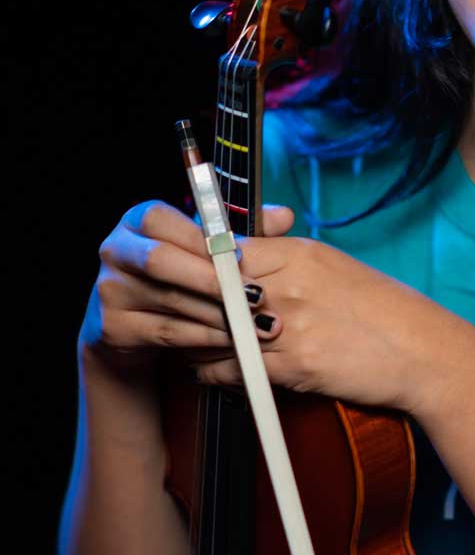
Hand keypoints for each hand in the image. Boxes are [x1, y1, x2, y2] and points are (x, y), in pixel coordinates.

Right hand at [83, 200, 291, 374]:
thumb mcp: (209, 249)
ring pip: (169, 299)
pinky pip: (168, 332)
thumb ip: (246, 230)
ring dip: (218, 312)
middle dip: (213, 279)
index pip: (162, 220)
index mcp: (139, 221)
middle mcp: (116, 250)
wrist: (137, 327)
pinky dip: (205, 336)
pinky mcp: (113, 328)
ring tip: (256, 322)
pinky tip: (233, 338)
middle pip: (160, 261)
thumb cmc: (184, 275)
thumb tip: (285, 216)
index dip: (202, 239)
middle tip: (257, 295)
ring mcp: (110, 290)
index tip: (242, 257)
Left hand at [194, 229, 464, 416]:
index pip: (226, 249)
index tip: (175, 269)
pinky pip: (234, 368)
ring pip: (215, 330)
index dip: (195, 262)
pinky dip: (213, 370)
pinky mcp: (295, 367)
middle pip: (212, 288)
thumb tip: (245, 259)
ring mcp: (291, 326)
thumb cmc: (384, 310)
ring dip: (193, 338)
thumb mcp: (335, 267)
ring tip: (182, 339)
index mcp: (302, 254)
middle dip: (184, 300)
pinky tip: (208, 368)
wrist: (424, 351)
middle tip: (165, 307)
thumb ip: (289, 259)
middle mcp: (292, 285)